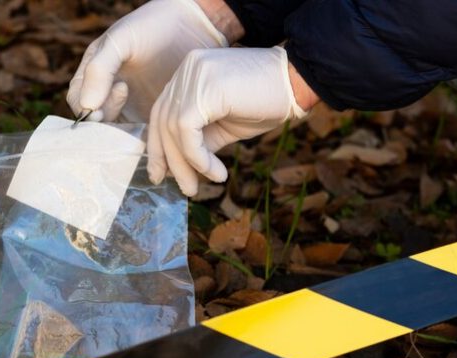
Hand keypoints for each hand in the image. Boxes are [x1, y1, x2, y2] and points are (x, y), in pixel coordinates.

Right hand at [66, 0, 230, 123]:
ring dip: (121, 131)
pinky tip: (152, 121)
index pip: (78, 100)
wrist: (194, 26)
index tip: (106, 103)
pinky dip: (139, 136)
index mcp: (93, 73)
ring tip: (138, 106)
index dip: (86, 108)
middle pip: (93, 121)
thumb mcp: (121, 40)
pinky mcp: (148, 117)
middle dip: (103, 120)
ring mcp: (128, 106)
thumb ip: (99, 70)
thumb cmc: (153, 26)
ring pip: (114, 131)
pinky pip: (137, 135)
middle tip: (124, 96)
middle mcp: (107, 92)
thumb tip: (87, 106)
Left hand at [147, 46, 308, 195]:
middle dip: (169, 160)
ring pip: (173, 129)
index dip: (158, 146)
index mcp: (187, 73)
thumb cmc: (264, 103)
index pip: (161, 113)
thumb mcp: (222, 126)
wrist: (299, 82)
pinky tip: (215, 172)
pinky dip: (198, 158)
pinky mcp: (205, 88)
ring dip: (185, 165)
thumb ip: (197, 140)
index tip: (161, 174)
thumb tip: (175, 168)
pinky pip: (187, 131)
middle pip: (163, 121)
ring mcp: (194, 75)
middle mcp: (186, 69)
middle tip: (184, 189)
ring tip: (199, 186)